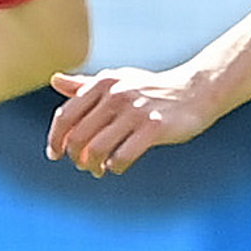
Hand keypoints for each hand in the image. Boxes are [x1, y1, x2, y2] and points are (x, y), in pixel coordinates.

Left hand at [46, 64, 219, 176]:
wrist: (196, 90)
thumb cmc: (151, 89)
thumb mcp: (118, 81)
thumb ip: (85, 84)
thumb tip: (54, 80)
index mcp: (103, 83)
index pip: (65, 116)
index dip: (55, 139)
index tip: (55, 154)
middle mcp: (116, 94)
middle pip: (78, 137)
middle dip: (76, 157)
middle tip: (82, 165)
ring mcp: (136, 110)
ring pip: (97, 150)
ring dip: (93, 166)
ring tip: (98, 170)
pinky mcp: (154, 127)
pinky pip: (122, 157)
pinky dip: (114, 167)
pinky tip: (116, 167)